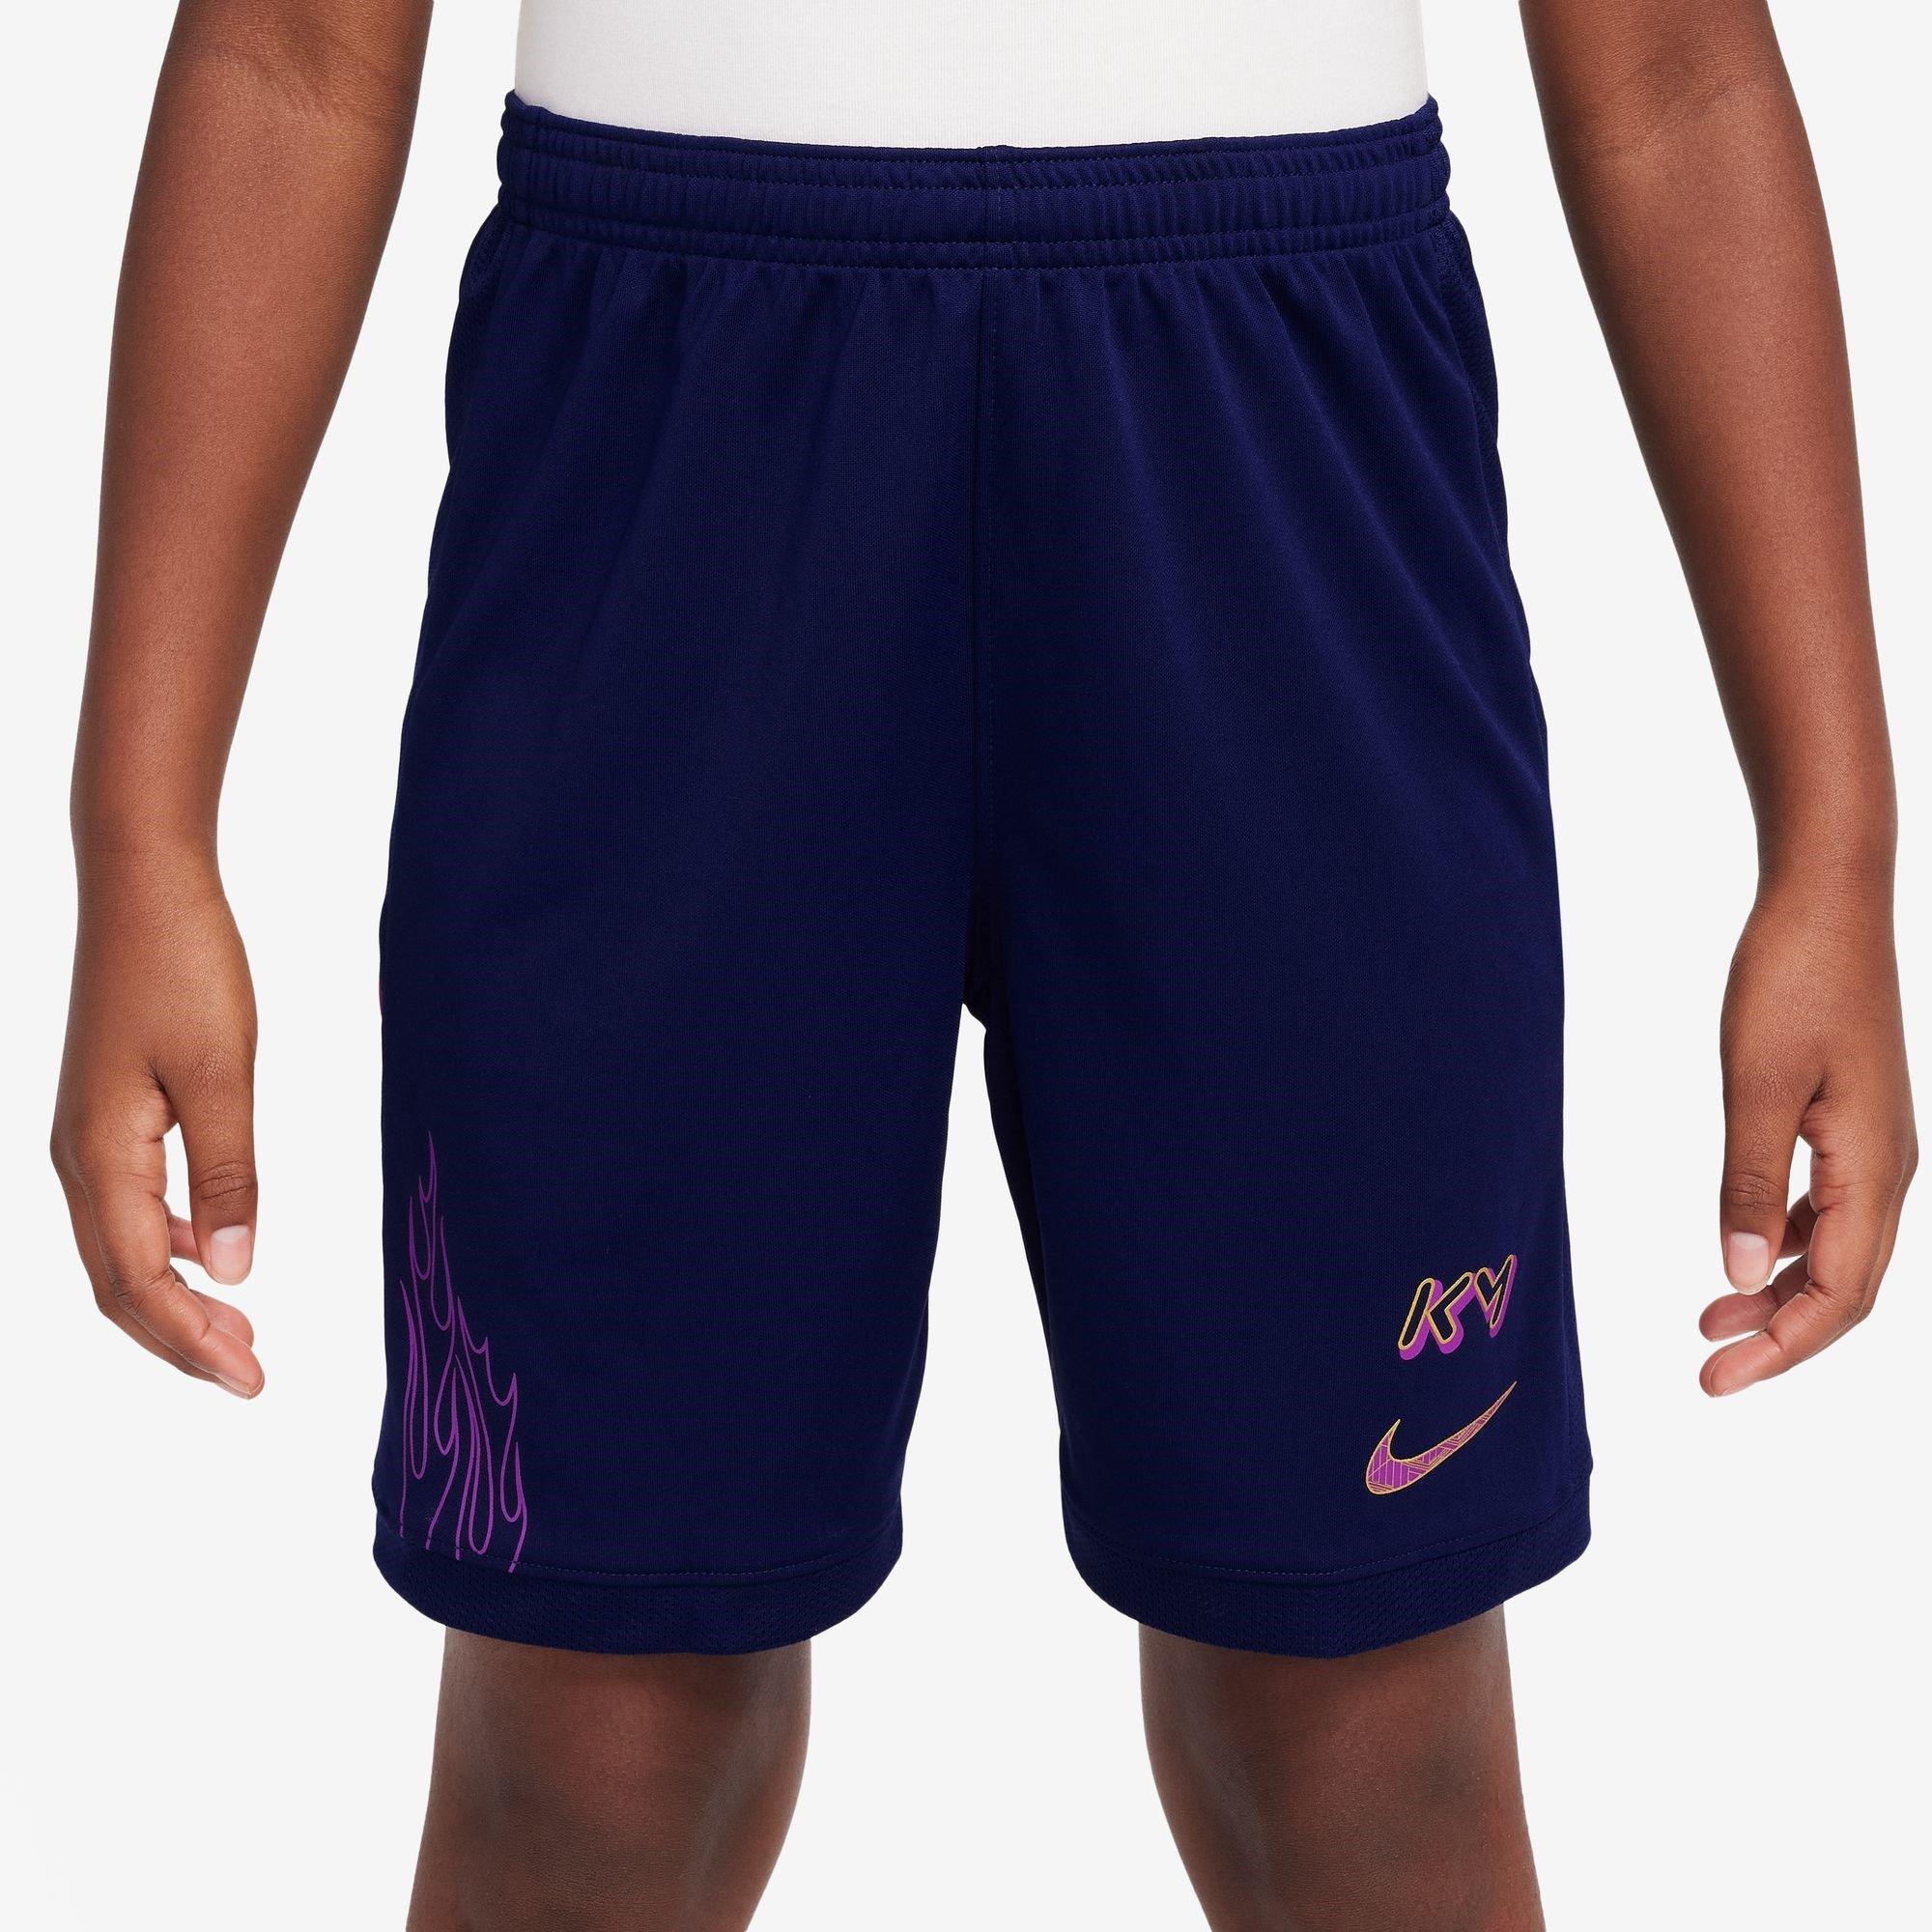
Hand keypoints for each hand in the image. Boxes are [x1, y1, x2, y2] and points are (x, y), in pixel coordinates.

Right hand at [51, 860, 263, 1395]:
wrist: (143, 887)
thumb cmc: (184, 967)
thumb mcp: (222, 1073)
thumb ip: (229, 1173)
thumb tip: (237, 1271)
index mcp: (102, 1156)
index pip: (143, 1282)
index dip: (193, 1342)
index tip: (251, 1380)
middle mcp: (78, 1157)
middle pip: (119, 1282)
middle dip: (180, 1338)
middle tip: (251, 1374)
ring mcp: (85, 1136)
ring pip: (121, 1250)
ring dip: (175, 1299)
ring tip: (239, 1331)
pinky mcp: (105, 1114)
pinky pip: (128, 1208)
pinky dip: (170, 1248)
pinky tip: (214, 1253)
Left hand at [1702, 881, 1915, 1394]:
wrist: (1826, 901)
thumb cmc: (1792, 981)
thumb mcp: (1756, 1087)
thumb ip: (1747, 1183)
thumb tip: (1735, 1274)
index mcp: (1875, 1171)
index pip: (1839, 1297)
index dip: (1781, 1349)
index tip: (1716, 1381)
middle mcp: (1889, 1169)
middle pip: (1844, 1288)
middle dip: (1780, 1337)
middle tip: (1706, 1369)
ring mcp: (1875, 1146)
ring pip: (1835, 1251)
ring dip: (1777, 1292)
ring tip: (1711, 1321)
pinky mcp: (1853, 1121)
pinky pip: (1827, 1208)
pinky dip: (1782, 1241)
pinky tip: (1741, 1252)